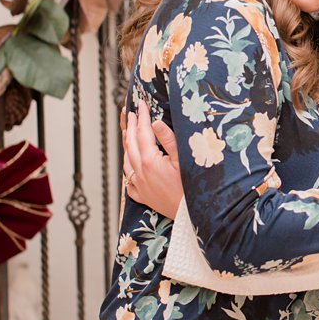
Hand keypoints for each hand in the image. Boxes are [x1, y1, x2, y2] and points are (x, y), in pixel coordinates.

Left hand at [121, 101, 184, 217]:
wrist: (191, 215)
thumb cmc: (192, 188)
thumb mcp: (183, 160)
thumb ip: (168, 140)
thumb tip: (155, 122)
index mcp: (150, 161)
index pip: (143, 132)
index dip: (142, 116)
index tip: (141, 104)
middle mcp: (140, 173)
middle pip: (131, 144)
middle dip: (130, 126)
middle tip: (130, 113)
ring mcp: (140, 186)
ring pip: (127, 161)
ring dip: (126, 145)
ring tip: (127, 132)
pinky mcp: (143, 197)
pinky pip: (129, 180)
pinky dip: (128, 168)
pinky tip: (130, 164)